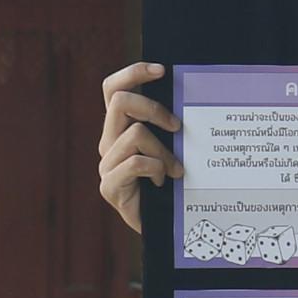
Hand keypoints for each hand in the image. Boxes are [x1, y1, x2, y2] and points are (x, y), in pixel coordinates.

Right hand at [98, 58, 179, 229]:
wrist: (162, 227)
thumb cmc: (173, 184)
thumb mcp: (174, 147)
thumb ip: (171, 125)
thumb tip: (191, 95)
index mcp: (119, 128)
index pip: (113, 89)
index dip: (133, 73)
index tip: (162, 70)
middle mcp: (108, 142)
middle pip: (120, 101)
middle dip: (154, 108)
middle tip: (177, 127)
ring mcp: (106, 164)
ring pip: (135, 134)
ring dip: (163, 151)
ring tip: (176, 170)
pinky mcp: (109, 186)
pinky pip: (135, 162)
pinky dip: (155, 169)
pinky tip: (162, 183)